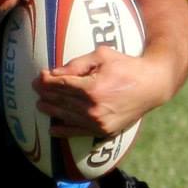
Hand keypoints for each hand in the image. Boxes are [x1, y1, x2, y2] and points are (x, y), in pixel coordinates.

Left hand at [35, 48, 155, 135]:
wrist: (152, 85)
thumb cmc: (127, 66)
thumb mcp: (103, 55)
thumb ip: (77, 64)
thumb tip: (55, 73)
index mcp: (92, 87)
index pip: (61, 85)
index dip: (47, 81)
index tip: (38, 77)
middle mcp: (93, 108)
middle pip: (61, 100)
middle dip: (46, 93)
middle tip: (36, 88)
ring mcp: (99, 122)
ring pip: (67, 116)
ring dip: (51, 110)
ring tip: (40, 105)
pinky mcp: (104, 131)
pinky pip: (79, 132)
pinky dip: (64, 131)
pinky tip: (53, 129)